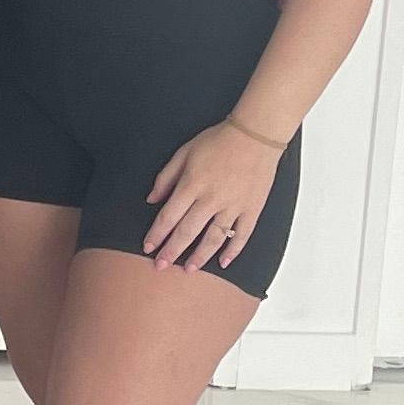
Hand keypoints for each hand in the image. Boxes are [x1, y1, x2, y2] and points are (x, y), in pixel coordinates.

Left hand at [146, 118, 285, 271]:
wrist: (255, 135)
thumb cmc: (218, 141)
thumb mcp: (184, 152)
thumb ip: (166, 177)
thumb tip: (151, 199)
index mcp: (192, 185)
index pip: (169, 217)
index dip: (156, 235)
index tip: (148, 248)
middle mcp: (211, 199)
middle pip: (187, 232)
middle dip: (172, 252)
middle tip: (161, 266)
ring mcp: (233, 206)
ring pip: (213, 238)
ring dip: (199, 256)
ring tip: (188, 269)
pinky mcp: (252, 209)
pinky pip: (242, 235)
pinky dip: (233, 251)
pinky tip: (223, 262)